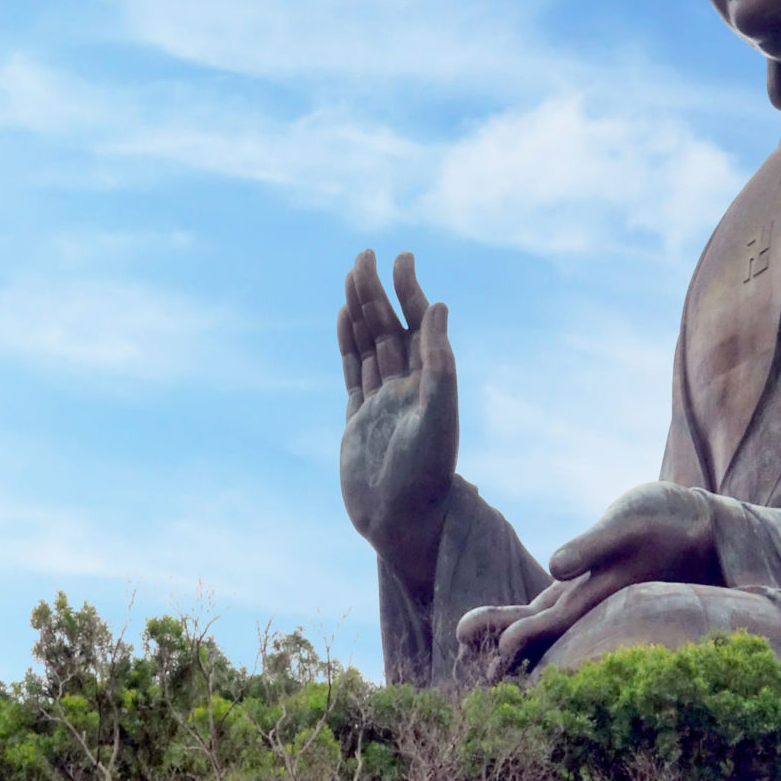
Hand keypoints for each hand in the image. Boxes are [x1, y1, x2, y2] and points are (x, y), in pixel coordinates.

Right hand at [339, 250, 457, 596]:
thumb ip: (438, 362)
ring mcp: (381, 403)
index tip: (401, 257)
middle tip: (365, 255)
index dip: (409, 291)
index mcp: (430, 383)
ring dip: (361, 311)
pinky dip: (347, 344)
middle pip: (389, 329)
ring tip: (352, 275)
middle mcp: (407, 388)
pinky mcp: (359, 420)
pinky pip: (353, 372)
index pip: (417, 325)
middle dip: (377, 292)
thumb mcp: (437, 414)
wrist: (401, 524)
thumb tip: (439, 307)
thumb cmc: (426, 474)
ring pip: (369, 346)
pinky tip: (342, 318)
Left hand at [456, 482, 719, 673]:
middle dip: (498, 644)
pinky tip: (494, 624)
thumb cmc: (665, 521)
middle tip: (459, 650)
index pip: (550, 627)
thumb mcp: (626, 528)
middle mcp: (588, 607)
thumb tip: (555, 566)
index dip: (520, 641)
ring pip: (537, 623)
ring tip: (462, 635)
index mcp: (596, 599)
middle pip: (536, 633)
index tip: (494, 650)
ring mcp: (584, 598)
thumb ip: (591, 547)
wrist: (698, 525)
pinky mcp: (584, 586)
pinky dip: (519, 617)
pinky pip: (545, 609)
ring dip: (502, 630)